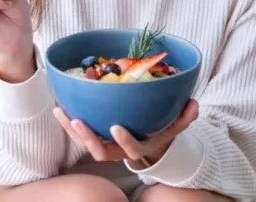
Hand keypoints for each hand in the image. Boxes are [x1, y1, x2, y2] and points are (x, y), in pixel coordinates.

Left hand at [53, 99, 198, 164]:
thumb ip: (185, 116)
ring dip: (71, 128)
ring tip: (61, 111)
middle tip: (78, 121)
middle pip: (99, 150)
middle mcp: (118, 149)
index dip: (124, 141)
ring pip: (84, 142)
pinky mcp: (95, 135)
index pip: (131, 149)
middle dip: (87, 138)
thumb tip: (194, 104)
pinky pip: (80, 131)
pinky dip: (69, 120)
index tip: (117, 127)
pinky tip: (61, 106)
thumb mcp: (176, 125)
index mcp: (138, 147)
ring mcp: (104, 144)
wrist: (148, 141)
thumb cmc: (161, 130)